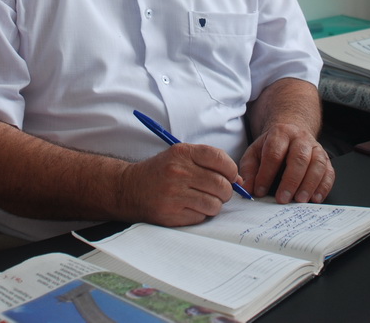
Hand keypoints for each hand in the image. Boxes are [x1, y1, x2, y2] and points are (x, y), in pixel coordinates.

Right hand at [118, 144, 239, 226]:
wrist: (130, 188)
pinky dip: (200, 214)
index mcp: (182, 153)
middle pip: (221, 185)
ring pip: (214, 204)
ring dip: (214, 205)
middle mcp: (178, 172)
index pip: (220, 159)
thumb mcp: (181, 157)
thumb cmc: (161, 172)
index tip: (229, 176)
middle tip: (218, 192)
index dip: (231, 171)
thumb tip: (239, 180)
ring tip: (203, 200)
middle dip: (225, 191)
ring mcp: (174, 194)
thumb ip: (209, 163)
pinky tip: (189, 207)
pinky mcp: (171, 214)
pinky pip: (201, 217)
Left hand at [239, 122, 334, 203]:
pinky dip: (324, 186)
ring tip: (300, 200)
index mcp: (280, 133)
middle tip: (283, 199)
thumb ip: (249, 170)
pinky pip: (329, 172)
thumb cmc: (271, 147)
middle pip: (299, 158)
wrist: (291, 134)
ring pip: (317, 164)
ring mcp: (316, 148)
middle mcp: (300, 138)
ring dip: (309, 184)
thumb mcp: (254, 153)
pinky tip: (315, 198)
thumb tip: (246, 189)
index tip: (260, 191)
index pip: (274, 154)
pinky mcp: (326, 159)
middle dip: (290, 181)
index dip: (266, 174)